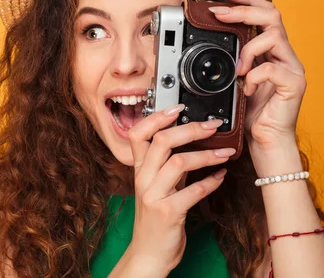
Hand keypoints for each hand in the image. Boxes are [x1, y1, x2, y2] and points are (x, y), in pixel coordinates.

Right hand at [123, 104, 233, 274]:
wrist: (148, 254)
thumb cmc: (154, 220)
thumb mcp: (155, 188)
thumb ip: (167, 167)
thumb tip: (189, 143)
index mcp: (139, 170)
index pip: (138, 133)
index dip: (156, 117)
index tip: (179, 108)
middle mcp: (143, 179)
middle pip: (161, 141)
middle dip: (190, 128)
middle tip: (212, 125)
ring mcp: (153, 196)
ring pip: (178, 161)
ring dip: (207, 154)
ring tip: (225, 152)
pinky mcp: (168, 212)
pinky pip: (193, 191)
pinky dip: (211, 181)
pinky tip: (222, 176)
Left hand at [208, 0, 305, 148]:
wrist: (264, 140)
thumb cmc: (250, 112)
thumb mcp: (235, 80)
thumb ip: (232, 61)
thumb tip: (211, 42)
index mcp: (270, 51)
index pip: (264, 14)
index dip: (245, 0)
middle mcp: (284, 55)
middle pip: (272, 16)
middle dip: (243, 10)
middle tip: (220, 14)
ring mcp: (292, 68)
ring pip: (274, 36)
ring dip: (248, 49)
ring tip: (238, 69)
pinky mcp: (293, 84)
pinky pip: (271, 68)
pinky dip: (253, 76)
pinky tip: (246, 88)